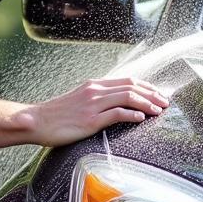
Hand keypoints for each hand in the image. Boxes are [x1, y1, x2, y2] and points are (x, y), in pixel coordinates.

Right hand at [25, 77, 169, 146]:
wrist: (36, 121)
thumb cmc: (57, 115)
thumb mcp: (79, 100)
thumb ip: (96, 99)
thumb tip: (114, 104)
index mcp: (94, 85)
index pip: (127, 81)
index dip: (147, 86)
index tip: (158, 93)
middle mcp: (96, 91)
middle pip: (132, 86)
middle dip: (152, 94)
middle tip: (166, 102)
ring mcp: (93, 105)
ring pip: (128, 97)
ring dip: (147, 104)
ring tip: (159, 111)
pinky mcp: (90, 120)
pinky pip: (117, 114)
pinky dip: (133, 115)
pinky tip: (142, 119)